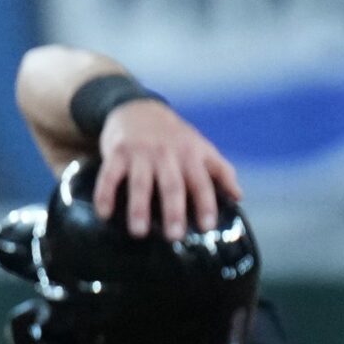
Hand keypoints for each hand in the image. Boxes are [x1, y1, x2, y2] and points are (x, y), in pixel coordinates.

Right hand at [94, 102, 239, 240]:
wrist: (138, 108)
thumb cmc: (174, 136)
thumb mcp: (200, 147)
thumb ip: (220, 170)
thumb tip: (238, 197)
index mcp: (190, 154)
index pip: (201, 181)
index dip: (205, 203)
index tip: (207, 226)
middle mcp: (167, 153)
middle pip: (171, 184)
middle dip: (173, 210)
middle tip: (174, 235)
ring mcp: (140, 152)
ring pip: (140, 182)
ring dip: (139, 207)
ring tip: (138, 232)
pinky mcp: (117, 152)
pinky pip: (109, 175)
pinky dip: (105, 195)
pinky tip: (105, 214)